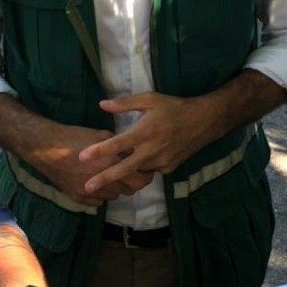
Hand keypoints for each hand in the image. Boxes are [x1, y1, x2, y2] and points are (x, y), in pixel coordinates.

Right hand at [27, 122, 151, 205]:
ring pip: (114, 196)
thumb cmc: (74, 137)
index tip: (146, 170)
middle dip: (133, 182)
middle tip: (131, 173)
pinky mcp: (78, 198)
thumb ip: (120, 147)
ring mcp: (89, 193)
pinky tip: (96, 181)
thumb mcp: (101, 135)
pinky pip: (98, 202)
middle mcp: (102, 182)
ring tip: (112, 175)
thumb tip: (134, 152)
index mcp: (110, 164)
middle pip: (129, 191)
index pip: (140, 180)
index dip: (146, 176)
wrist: (45, 148)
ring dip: (117, 188)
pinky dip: (101, 194)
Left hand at [78, 93, 220, 194]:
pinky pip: (149, 170)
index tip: (82, 157)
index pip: (118, 144)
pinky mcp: (169, 168)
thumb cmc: (173, 107)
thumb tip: (102, 104)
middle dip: (104, 179)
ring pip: (136, 171)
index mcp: (145, 131)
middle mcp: (152, 150)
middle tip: (87, 187)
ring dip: (123, 172)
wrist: (203, 122)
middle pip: (124, 168)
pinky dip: (141, 167)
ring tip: (108, 173)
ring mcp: (161, 162)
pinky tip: (139, 160)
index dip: (99, 151)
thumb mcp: (150, 99)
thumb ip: (125, 103)